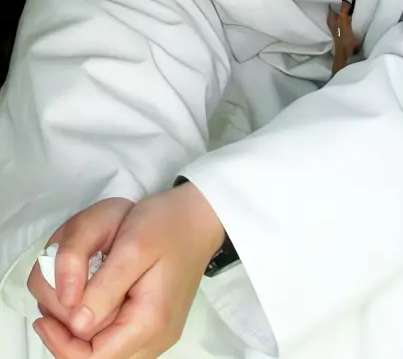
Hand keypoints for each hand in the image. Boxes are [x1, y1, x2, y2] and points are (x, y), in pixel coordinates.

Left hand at [30, 182, 224, 358]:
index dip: (63, 344)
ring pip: (105, 352)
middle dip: (68, 338)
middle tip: (52, 305)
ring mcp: (157, 334)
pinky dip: (95, 326)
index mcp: (151, 322)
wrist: (200, 216)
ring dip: (79, 334)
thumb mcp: (133, 246)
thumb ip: (104, 287)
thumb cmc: (166, 224)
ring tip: (68, 300)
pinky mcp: (153, 325)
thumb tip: (76, 324)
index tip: (43, 318)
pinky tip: (87, 302)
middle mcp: (156, 339)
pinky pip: (116, 340)